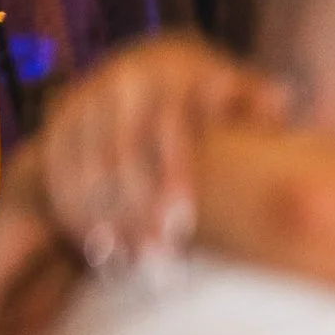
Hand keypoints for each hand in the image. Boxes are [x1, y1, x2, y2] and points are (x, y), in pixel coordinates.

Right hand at [37, 32, 286, 265]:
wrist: (155, 73)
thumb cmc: (221, 97)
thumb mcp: (244, 93)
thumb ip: (261, 101)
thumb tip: (278, 99)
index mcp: (168, 71)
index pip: (167, 127)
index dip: (173, 175)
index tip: (184, 222)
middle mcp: (120, 80)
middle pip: (121, 151)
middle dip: (137, 208)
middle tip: (159, 256)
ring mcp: (84, 98)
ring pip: (85, 165)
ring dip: (106, 219)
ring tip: (133, 264)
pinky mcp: (60, 120)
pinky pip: (57, 170)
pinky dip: (75, 213)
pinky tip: (99, 252)